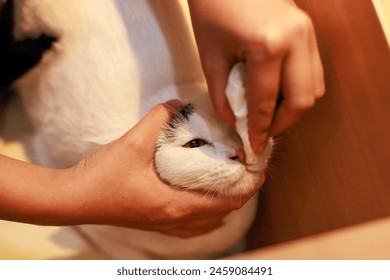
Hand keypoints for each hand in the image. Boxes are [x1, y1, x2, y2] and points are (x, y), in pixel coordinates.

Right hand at [65, 100, 253, 237]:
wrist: (74, 199)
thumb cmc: (103, 176)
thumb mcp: (133, 142)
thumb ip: (159, 118)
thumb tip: (177, 103)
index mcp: (177, 205)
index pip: (229, 202)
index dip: (249, 186)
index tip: (258, 168)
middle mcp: (176, 220)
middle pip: (223, 212)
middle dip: (239, 192)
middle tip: (244, 169)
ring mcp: (165, 225)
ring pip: (208, 222)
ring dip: (222, 203)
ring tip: (227, 182)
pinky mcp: (155, 223)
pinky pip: (191, 226)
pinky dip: (205, 214)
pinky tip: (200, 199)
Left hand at [188, 0, 324, 152]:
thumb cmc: (212, 8)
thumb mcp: (209, 54)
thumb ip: (222, 94)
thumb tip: (234, 121)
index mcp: (268, 46)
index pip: (266, 102)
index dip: (259, 129)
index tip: (253, 146)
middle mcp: (296, 40)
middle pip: (302, 101)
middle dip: (282, 124)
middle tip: (262, 133)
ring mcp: (307, 33)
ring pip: (314, 88)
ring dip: (293, 109)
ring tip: (268, 116)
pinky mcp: (309, 31)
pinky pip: (312, 72)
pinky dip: (298, 90)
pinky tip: (277, 94)